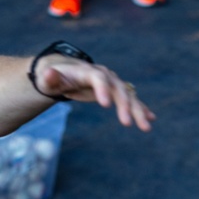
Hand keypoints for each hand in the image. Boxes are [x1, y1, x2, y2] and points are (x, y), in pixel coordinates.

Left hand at [33, 56, 155, 131]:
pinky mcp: (116, 92)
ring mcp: (113, 83)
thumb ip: (49, 78)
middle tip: (127, 124)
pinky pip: (131, 100)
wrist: (67, 72)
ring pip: (129, 96)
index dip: (102, 89)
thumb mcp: (48, 78)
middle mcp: (105, 75)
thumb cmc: (55, 77)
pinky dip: (141, 108)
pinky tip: (150, 119)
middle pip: (118, 88)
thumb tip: (48, 75)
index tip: (105, 106)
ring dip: (138, 110)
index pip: (98, 77)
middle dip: (124, 105)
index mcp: (88, 71)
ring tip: (145, 127)